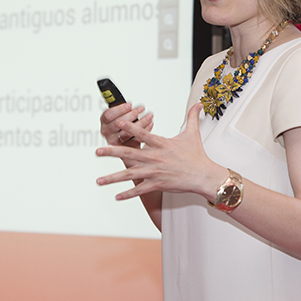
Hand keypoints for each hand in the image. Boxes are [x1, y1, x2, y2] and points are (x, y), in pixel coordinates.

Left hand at [96, 103, 221, 200]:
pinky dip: (128, 194)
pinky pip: (140, 190)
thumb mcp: (192, 134)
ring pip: (130, 175)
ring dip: (112, 178)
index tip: (117, 122)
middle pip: (129, 154)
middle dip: (112, 153)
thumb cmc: (197, 155)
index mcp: (161, 144)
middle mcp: (155, 158)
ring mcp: (154, 172)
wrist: (203, 176)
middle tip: (97, 151)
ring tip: (98, 180)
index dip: (130, 127)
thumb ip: (191, 117)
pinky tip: (116, 196)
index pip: (143, 133)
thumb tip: (198, 103)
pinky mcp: (157, 184)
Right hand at [99, 102, 153, 148]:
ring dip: (141, 123)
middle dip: (132, 114)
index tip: (129, 105)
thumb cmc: (124, 125)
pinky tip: (149, 125)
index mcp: (104, 122)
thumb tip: (124, 99)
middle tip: (140, 109)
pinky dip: (144, 131)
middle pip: (118, 123)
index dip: (119, 109)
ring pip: (127, 132)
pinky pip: (135, 140)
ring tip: (149, 116)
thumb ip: (122, 108)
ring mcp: (114, 141)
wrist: (128, 144)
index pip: (108, 115)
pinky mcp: (123, 149)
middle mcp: (107, 132)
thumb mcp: (121, 114)